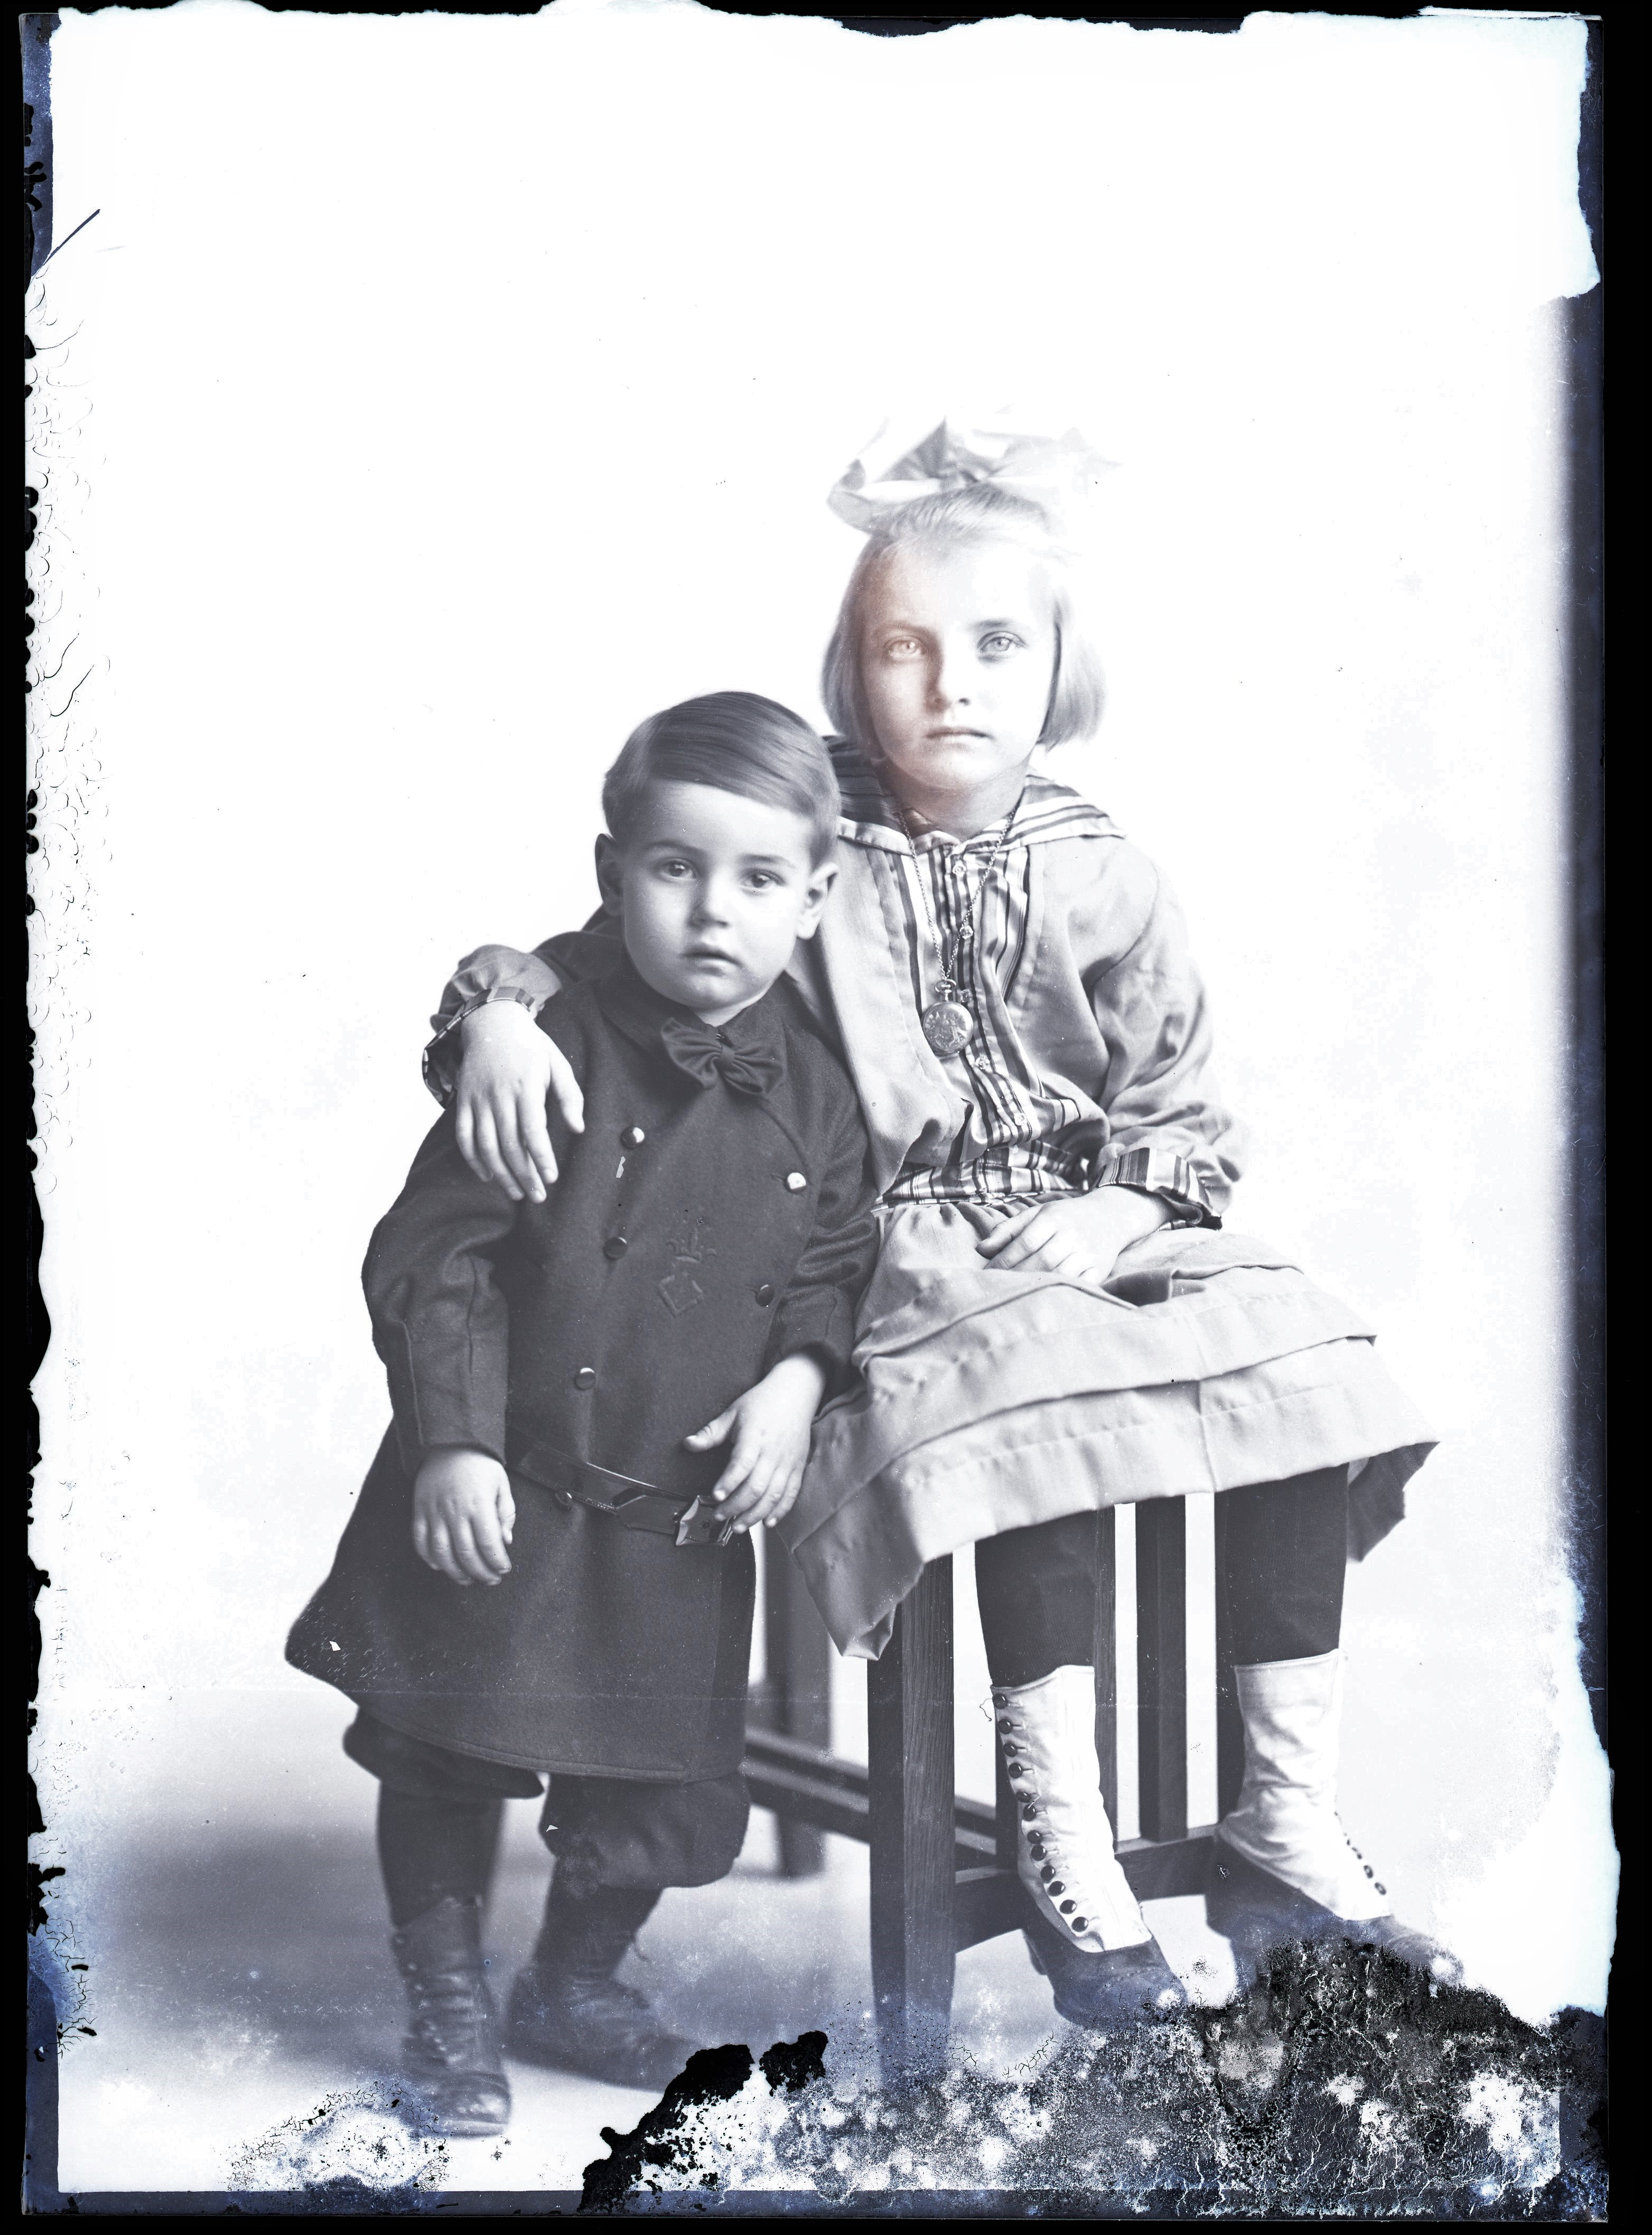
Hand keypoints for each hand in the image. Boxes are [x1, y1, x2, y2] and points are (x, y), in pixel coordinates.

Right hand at [412, 1447, 515, 1585]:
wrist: (450, 1443)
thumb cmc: (480, 1465)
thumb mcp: (501, 1484)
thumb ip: (505, 1513)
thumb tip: (505, 1541)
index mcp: (479, 1505)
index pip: (489, 1544)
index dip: (497, 1561)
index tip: (504, 1569)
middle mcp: (455, 1511)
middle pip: (467, 1554)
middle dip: (481, 1572)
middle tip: (491, 1579)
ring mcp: (434, 1512)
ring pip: (442, 1553)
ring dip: (455, 1572)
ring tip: (468, 1580)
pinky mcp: (420, 1511)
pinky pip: (420, 1541)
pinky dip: (429, 1558)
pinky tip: (440, 1566)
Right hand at [453, 993, 583, 1203]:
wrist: (492, 1023)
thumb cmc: (531, 1047)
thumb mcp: (558, 1064)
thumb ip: (570, 1097)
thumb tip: (578, 1129)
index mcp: (526, 1086)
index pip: (532, 1130)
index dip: (541, 1157)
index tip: (550, 1177)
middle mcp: (499, 1095)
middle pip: (510, 1144)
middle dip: (524, 1174)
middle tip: (537, 1196)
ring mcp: (477, 1099)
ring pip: (486, 1145)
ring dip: (501, 1173)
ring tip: (516, 1193)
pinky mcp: (463, 1101)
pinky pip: (464, 1136)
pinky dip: (473, 1159)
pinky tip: (487, 1176)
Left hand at [683, 1353, 828, 1533]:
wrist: (796, 1393)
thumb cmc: (762, 1402)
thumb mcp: (732, 1413)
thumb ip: (710, 1432)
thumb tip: (688, 1444)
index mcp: (754, 1436)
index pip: (742, 1464)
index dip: (728, 1482)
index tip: (715, 1495)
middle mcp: (773, 1452)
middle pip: (756, 1486)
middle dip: (736, 1506)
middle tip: (719, 1515)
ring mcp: (788, 1462)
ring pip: (773, 1496)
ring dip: (755, 1514)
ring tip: (738, 1525)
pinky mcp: (797, 1467)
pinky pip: (791, 1494)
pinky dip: (780, 1511)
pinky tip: (767, 1522)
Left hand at [975, 1186, 1172, 1284]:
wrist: (1111, 1217)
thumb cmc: (1065, 1217)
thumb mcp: (1036, 1215)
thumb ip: (1008, 1230)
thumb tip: (981, 1249)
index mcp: (1054, 1218)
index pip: (1025, 1242)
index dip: (1004, 1260)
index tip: (987, 1274)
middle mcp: (1072, 1234)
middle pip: (1042, 1260)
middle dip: (1017, 1275)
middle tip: (998, 1288)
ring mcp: (1088, 1253)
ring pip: (1060, 1273)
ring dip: (1037, 1286)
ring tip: (1016, 1295)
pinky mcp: (1100, 1269)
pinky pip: (1080, 1284)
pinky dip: (1062, 1292)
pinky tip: (1045, 1298)